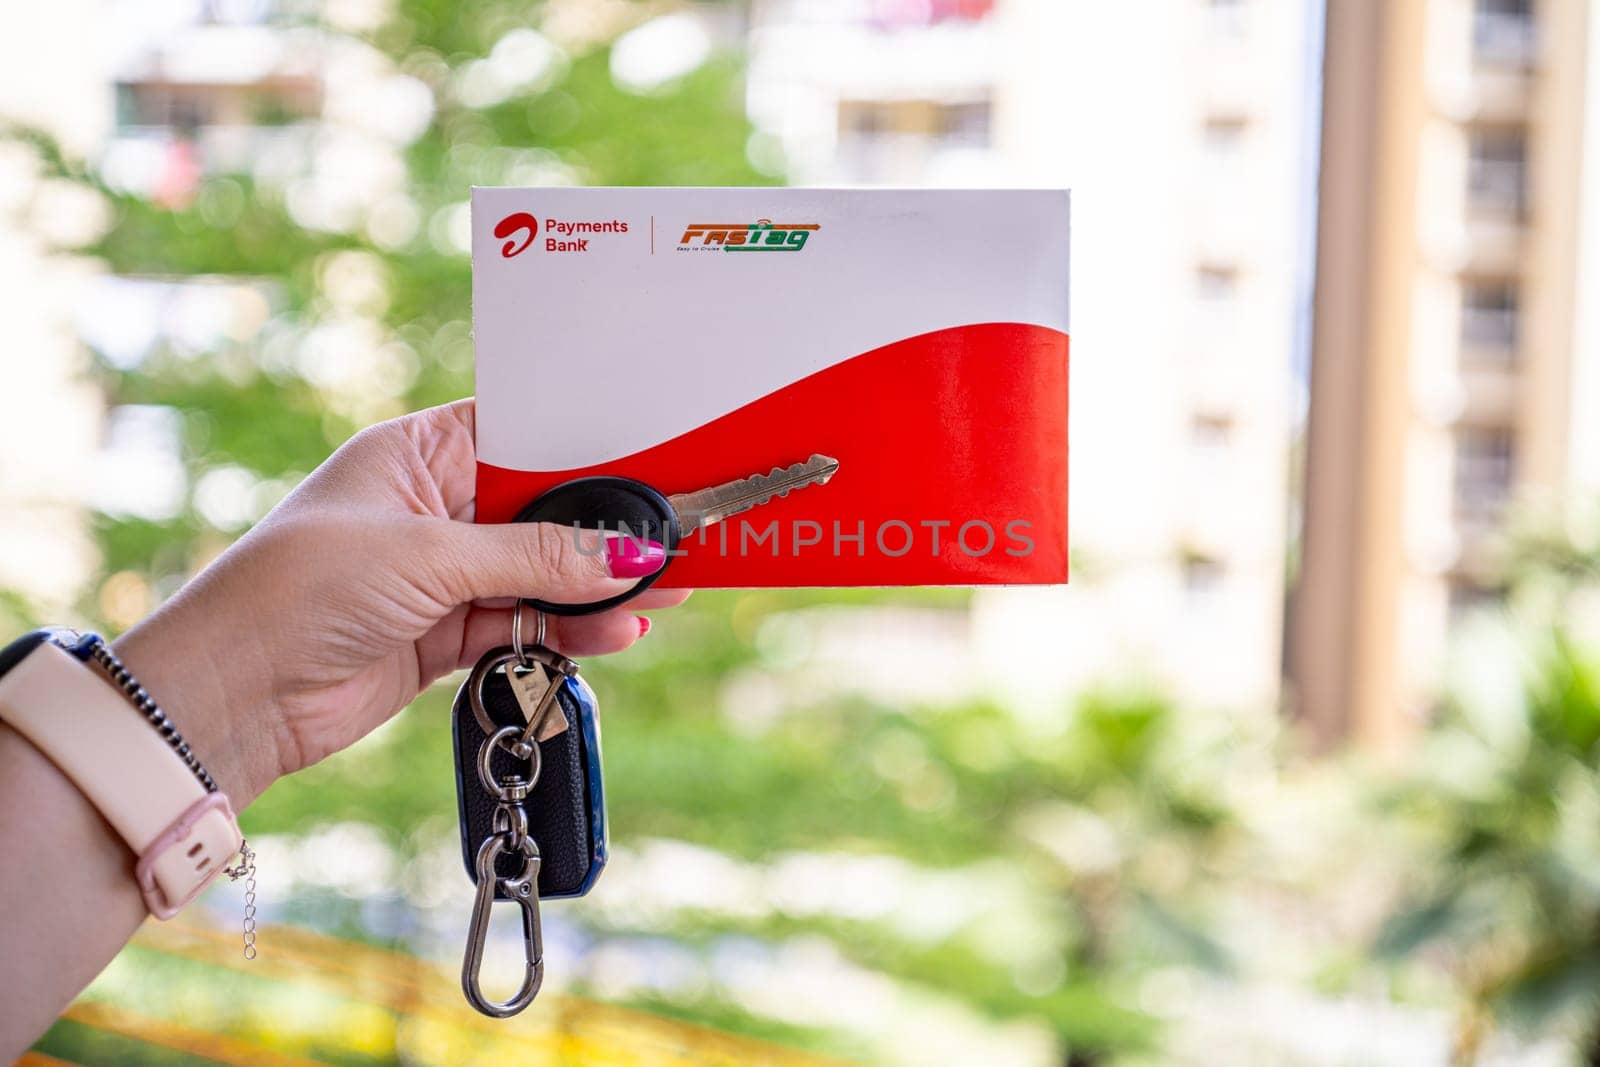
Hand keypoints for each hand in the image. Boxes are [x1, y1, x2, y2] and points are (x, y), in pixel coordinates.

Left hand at [111, 399, 687, 804]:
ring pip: (541, 574)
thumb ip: (538, 558)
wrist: (233, 694)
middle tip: (682, 535)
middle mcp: (433, 507)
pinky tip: (616, 631)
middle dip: (608, 528)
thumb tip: (631, 557)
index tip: (657, 459)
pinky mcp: (443, 635)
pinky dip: (568, 631)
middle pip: (543, 510)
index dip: (589, 448)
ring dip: (597, 588)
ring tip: (669, 592)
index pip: (522, 434)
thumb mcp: (431, 556)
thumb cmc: (306, 588)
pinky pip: (523, 624)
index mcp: (418, 453)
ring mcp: (440, 574)